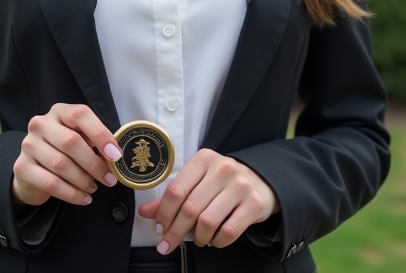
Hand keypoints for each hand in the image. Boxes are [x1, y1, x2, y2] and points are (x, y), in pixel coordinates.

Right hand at [11, 103, 122, 207]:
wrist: (31, 172)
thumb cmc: (61, 152)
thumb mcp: (78, 139)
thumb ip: (93, 142)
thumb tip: (115, 155)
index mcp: (58, 112)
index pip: (80, 114)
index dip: (100, 134)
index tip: (115, 155)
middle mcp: (40, 124)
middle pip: (71, 141)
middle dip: (94, 164)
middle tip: (109, 179)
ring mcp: (29, 145)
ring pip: (61, 164)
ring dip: (84, 181)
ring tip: (94, 188)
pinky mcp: (22, 167)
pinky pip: (51, 183)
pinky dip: (72, 194)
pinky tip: (83, 198)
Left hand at [136, 149, 278, 252]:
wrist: (261, 181)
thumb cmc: (223, 183)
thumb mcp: (198, 182)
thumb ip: (172, 197)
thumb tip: (144, 212)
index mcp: (204, 160)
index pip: (176, 190)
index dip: (163, 213)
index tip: (159, 229)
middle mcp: (223, 169)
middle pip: (190, 208)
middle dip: (175, 232)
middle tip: (168, 244)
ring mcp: (240, 186)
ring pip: (208, 221)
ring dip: (198, 237)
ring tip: (197, 238)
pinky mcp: (254, 203)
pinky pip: (229, 231)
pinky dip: (217, 242)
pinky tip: (214, 239)